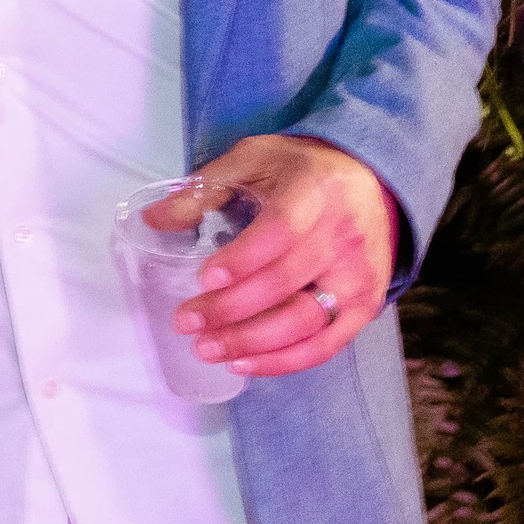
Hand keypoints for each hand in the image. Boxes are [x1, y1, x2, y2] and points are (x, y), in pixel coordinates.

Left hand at [164, 134, 396, 377]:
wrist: (371, 181)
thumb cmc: (303, 170)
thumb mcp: (254, 160)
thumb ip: (205, 189)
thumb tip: (151, 220)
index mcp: (314, 191)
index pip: (280, 231)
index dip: (242, 260)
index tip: (203, 277)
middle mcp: (343, 236)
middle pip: (285, 282)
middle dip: (230, 309)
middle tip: (186, 322)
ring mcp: (358, 275)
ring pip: (304, 321)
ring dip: (251, 342)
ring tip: (206, 348)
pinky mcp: (364, 305)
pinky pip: (325, 345)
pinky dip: (283, 362)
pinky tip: (244, 363)